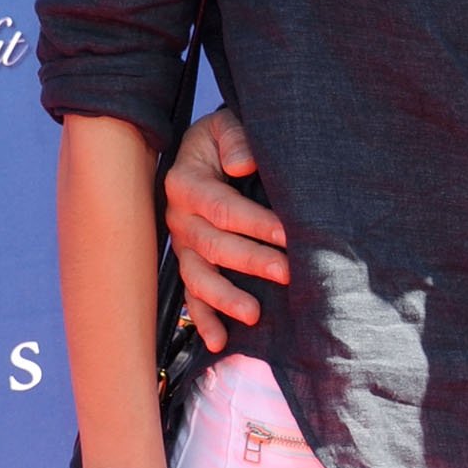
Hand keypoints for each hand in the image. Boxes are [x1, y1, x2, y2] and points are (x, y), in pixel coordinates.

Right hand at [166, 107, 286, 350]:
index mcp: (185, 182)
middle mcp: (179, 217)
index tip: (288, 234)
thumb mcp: (227, 125)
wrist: (207, 150)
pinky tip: (220, 342)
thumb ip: (235, 138)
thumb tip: (242, 164)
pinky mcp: (189, 263)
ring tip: (254, 314)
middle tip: (287, 272)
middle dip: (251, 261)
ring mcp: (182, 244)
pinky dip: (204, 320)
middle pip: (213, 245)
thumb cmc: (225, 139)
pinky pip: (192, 296)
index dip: (255, 223)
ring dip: (225, 298)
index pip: (222, 208)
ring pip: (198, 276)